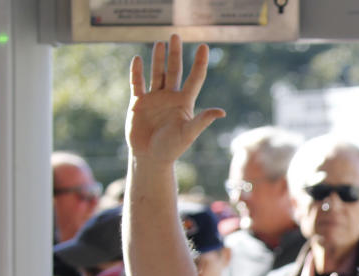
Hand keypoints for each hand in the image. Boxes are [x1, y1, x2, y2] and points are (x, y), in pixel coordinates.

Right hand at [126, 34, 225, 164]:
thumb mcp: (189, 133)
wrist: (150, 158)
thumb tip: (221, 112)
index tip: (204, 46)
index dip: (199, 63)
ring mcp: (154, 99)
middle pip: (174, 71)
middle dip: (175, 54)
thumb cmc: (172, 148)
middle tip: (176, 35)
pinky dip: (137, 72)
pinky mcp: (138, 103)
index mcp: (184, 103)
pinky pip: (137, 83)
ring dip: (158, 59)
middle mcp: (170, 97)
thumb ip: (202, 120)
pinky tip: (138, 59)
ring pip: (156, 74)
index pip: (194, 78)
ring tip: (160, 42)